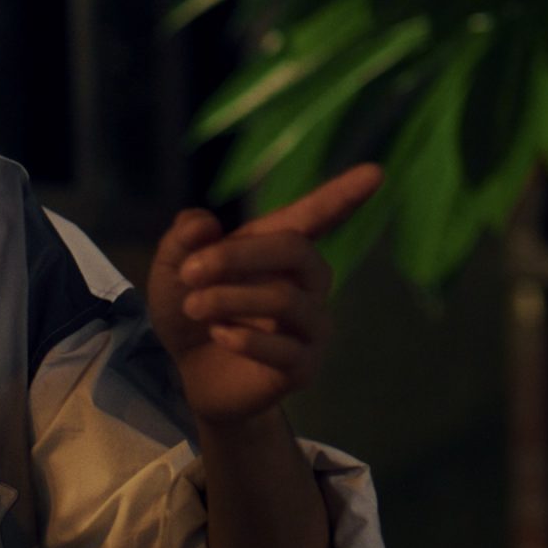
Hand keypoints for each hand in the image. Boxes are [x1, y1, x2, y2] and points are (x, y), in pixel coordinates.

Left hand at [146, 164, 382, 427]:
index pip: (315, 217)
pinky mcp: (304, 367)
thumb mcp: (171, 271)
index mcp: (277, 250)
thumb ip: (182, 240)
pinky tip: (219, 335)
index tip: (375, 172)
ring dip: (229, 299)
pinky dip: (243, 338)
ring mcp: (311, 326)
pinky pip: (285, 349)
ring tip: (193, 307)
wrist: (188, 375)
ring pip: (286, 300)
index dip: (343, 195)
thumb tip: (203, 222)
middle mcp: (306, 283)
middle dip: (237, 256)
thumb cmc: (190, 311)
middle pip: (295, 251)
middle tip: (189, 272)